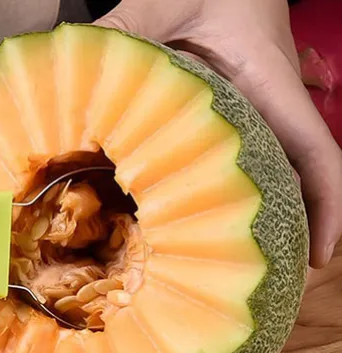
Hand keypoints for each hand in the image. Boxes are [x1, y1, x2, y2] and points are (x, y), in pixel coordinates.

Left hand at [95, 0, 341, 268]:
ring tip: (238, 271)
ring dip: (266, 221)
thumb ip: (119, 36)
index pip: (315, 152)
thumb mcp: (156, 4)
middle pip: (297, 180)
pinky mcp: (240, 119)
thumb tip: (77, 77)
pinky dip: (237, 197)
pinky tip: (206, 227)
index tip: (319, 256)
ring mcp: (258, 117)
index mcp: (267, 85)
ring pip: (273, 177)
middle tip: (271, 284)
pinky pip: (247, 164)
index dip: (325, 206)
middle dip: (293, 232)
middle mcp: (271, 108)